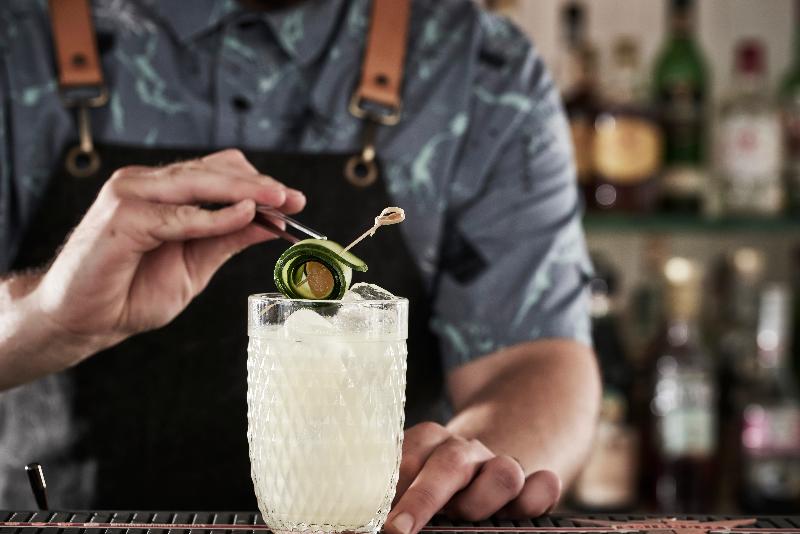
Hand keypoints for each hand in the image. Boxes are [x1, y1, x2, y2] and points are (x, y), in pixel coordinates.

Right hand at [32, 149, 304, 361]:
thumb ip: (227, 240)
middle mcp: (148, 184)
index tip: (295, 201)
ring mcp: (132, 195)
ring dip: (245, 191)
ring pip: (200, 182)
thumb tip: (271, 223)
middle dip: (261, 185)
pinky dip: (215, 217)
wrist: (83, 319)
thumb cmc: (131, 292)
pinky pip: (179, 214)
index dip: (259, 183)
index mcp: (165, 192)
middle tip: (294, 199)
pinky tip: (244, 218)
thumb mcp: (195, 265)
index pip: (220, 172)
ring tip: (278, 202)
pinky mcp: (121, 217)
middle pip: (215, 171)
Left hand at [386, 422, 561, 533]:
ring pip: (503, 472)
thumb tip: (364, 525)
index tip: (379, 516)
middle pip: (451, 463)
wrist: (467, 472)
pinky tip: (516, 512)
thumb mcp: (403, 484)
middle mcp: (465, 451)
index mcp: (428, 443)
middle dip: (425, 498)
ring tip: (461, 517)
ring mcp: (499, 466)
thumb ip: (389, 497)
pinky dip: (536, 496)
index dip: (393, 485)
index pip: (409, 455)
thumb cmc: (425, 487)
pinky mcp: (529, 487)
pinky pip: (544, 485)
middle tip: (399, 528)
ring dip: (480, 501)